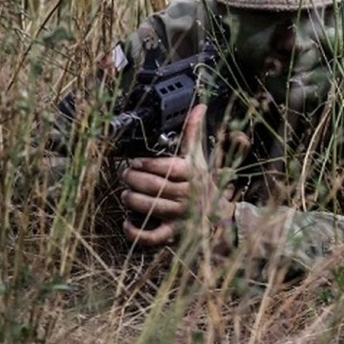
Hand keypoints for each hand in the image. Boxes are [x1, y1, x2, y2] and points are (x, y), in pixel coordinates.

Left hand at [119, 102, 233, 247]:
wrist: (218, 215)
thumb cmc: (202, 183)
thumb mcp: (199, 158)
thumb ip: (193, 133)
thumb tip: (198, 106)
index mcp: (193, 174)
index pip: (167, 168)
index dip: (146, 165)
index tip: (135, 162)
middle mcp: (187, 195)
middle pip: (154, 186)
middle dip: (134, 180)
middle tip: (125, 175)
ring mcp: (180, 215)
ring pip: (150, 207)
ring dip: (132, 199)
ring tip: (126, 193)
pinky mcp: (173, 233)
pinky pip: (152, 237)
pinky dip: (136, 233)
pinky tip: (126, 223)